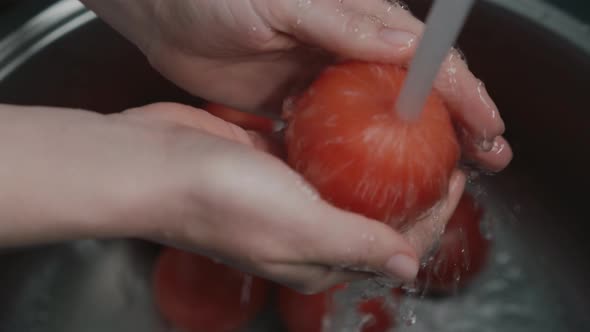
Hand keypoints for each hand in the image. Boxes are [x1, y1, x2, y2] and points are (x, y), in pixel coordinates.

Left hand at [81, 0, 511, 171]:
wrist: (163, 14)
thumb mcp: (280, 2)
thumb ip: (341, 22)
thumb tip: (406, 43)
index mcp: (356, 18)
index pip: (424, 55)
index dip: (463, 91)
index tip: (488, 127)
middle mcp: (349, 50)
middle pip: (416, 90)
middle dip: (456, 123)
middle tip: (487, 157)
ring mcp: (324, 80)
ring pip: (384, 115)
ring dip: (417, 145)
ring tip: (447, 176)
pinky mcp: (297, 103)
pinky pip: (340, 132)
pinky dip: (364, 154)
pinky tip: (378, 178)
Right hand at [119, 102, 466, 292]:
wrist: (156, 164)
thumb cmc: (220, 201)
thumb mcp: (300, 228)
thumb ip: (357, 246)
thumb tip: (406, 267)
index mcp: (318, 258)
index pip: (393, 246)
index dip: (431, 218)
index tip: (453, 179)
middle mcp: (307, 233)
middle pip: (376, 216)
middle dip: (410, 190)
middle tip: (434, 152)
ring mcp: (289, 198)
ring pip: (349, 186)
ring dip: (377, 165)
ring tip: (403, 134)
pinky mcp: (272, 167)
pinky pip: (319, 159)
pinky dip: (342, 146)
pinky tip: (354, 124)